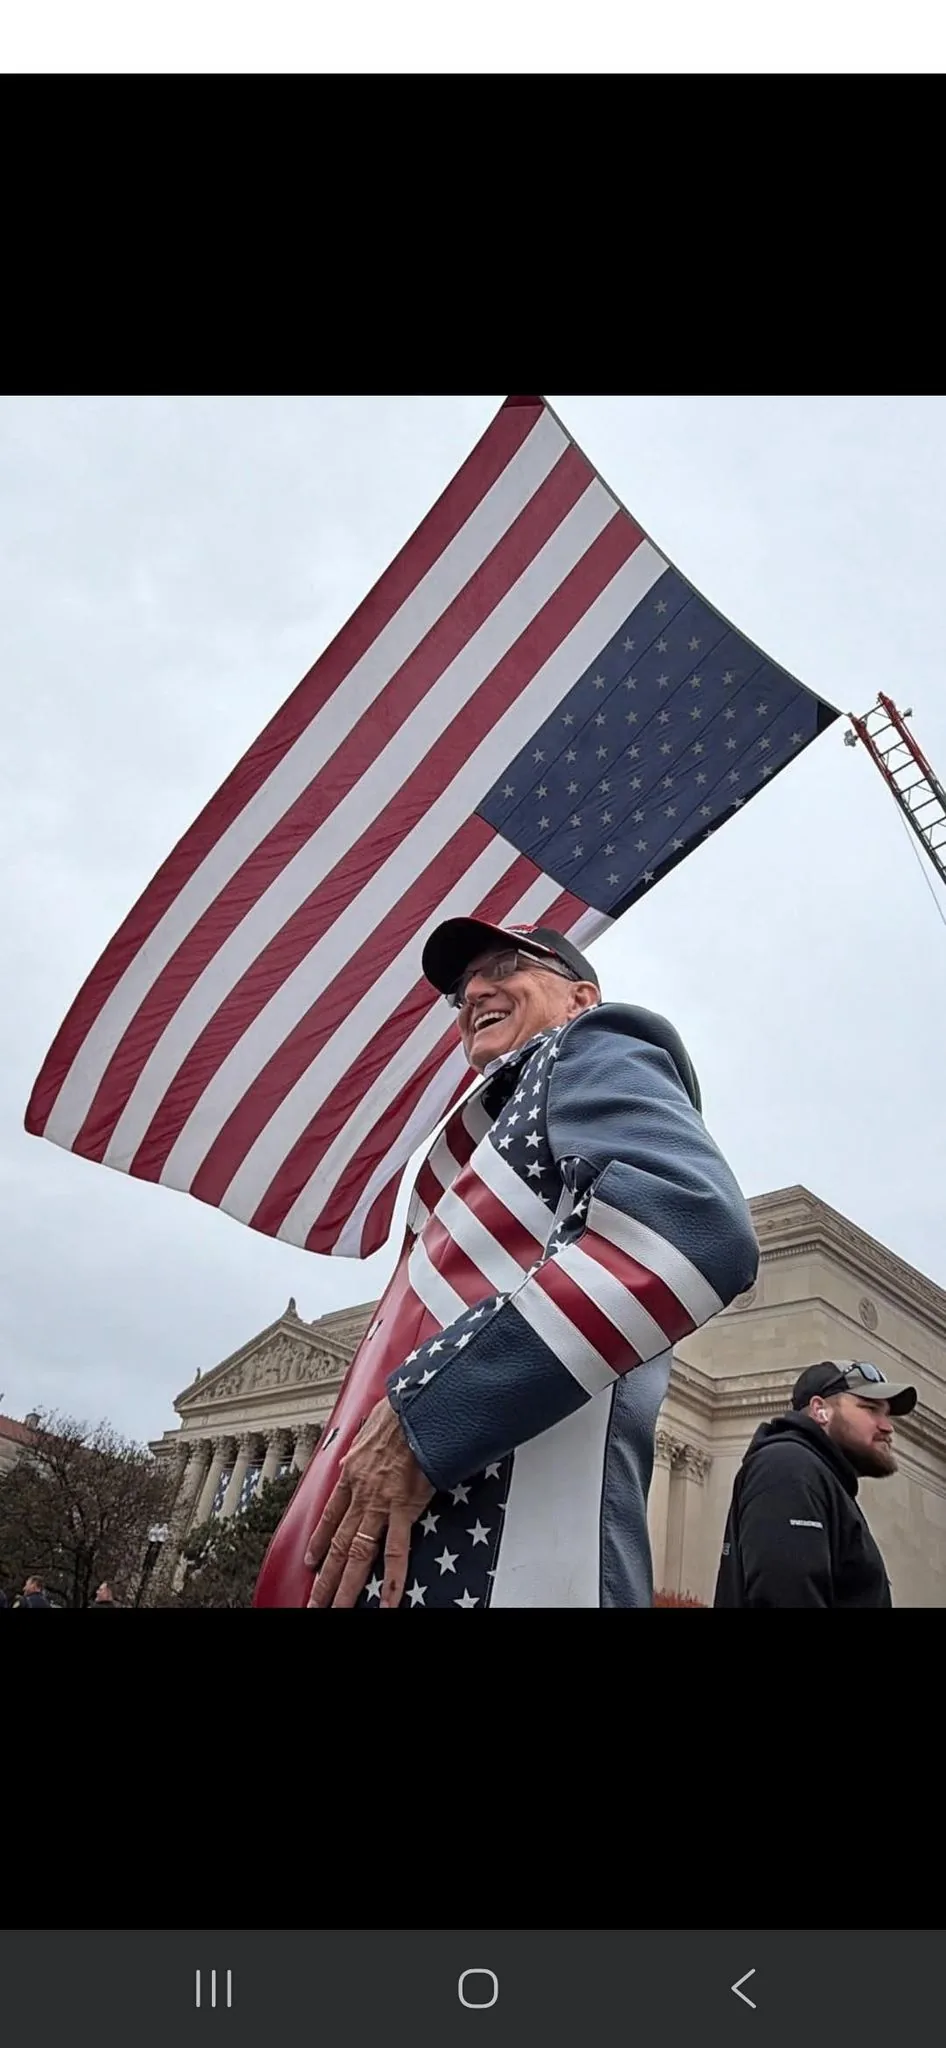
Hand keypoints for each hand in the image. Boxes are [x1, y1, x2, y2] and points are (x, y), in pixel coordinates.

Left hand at [304, 1396, 433, 1608]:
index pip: (330, 1515)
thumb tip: (371, 1442)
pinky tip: (387, 1602)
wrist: (417, 1405)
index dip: (319, 1540)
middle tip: (314, 1603)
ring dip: (344, 1586)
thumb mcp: (373, 1425)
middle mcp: (360, 1492)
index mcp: (352, 1472)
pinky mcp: (403, 1508)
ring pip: (356, 1554)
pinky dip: (391, 1581)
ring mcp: (380, 1503)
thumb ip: (369, 1444)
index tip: (311, 1559)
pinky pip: (396, 1552)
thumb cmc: (401, 1409)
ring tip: (335, 1609)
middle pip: (337, 1543)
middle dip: (324, 1577)